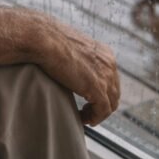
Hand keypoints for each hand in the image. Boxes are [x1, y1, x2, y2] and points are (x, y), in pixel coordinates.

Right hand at [0, 7, 119, 124]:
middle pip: (114, 92)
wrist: (44, 39)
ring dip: (98, 113)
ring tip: (84, 116)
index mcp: (104, 52)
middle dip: (102, 104)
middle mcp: (109, 63)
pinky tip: (82, 118)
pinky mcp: (97, 88)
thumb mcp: (69, 46)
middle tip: (86, 110)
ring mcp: (105, 76)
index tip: (89, 98)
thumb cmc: (48, 40)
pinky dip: (94, 118)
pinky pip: (103, 111)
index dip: (102, 91)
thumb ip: (76, 56)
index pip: (111, 77)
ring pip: (111, 104)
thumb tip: (67, 62)